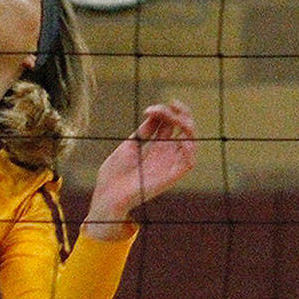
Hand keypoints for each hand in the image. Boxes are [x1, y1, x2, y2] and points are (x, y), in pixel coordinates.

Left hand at [83, 100, 196, 240]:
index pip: (170, 123)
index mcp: (154, 145)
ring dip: (187, 125)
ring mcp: (169, 163)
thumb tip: (155, 113)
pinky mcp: (171, 176)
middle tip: (171, 103)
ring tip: (176, 115)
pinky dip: (190, 148)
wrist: (108, 194)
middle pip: (183, 128)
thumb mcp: (131, 145)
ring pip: (191, 141)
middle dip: (180, 112)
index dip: (166, 111)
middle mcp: (165, 152)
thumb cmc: (114, 173)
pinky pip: (189, 162)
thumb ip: (145, 130)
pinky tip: (181, 137)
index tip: (150, 109)